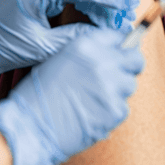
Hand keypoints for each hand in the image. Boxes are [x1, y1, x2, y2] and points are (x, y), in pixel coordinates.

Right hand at [0, 29, 144, 164]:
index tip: (120, 55)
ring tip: (94, 100)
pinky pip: (123, 108)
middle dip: (129, 66)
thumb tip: (110, 55)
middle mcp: (102, 62)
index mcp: (85, 45)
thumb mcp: (58, 60)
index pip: (119, 37)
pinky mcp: (115, 111)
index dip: (120, 48)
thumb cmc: (37, 95)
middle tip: (118, 76)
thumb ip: (86, 55)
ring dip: (117, 91)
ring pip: (129, 85)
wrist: (29, 126)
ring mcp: (111, 87)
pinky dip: (111, 112)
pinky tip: (91, 114)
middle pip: (135, 60)